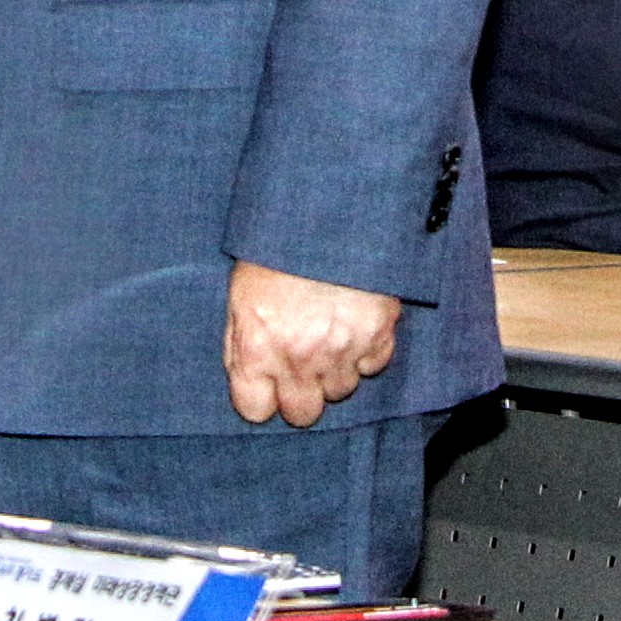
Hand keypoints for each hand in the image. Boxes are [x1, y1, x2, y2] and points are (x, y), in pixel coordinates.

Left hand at [224, 259, 403, 425]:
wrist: (329, 206)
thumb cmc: (276, 246)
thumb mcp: (241, 292)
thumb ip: (242, 341)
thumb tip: (249, 378)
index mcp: (256, 346)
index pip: (256, 410)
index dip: (261, 395)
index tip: (268, 381)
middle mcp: (299, 357)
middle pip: (302, 414)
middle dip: (301, 392)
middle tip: (302, 364)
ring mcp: (342, 348)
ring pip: (340, 391)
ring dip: (335, 369)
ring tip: (330, 333)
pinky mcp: (379, 333)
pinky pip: (374, 365)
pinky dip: (367, 350)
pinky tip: (356, 323)